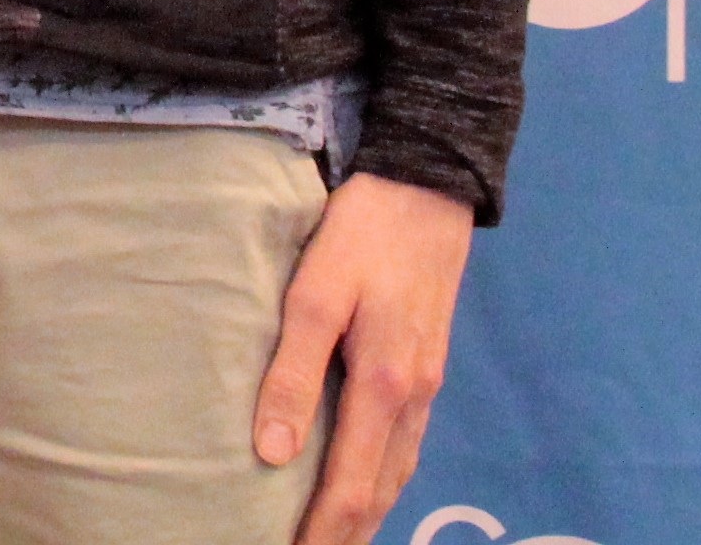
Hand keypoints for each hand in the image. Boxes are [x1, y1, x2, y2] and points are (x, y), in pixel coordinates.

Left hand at [256, 168, 474, 544]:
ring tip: (328, 537)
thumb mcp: (315, 293)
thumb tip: (273, 454)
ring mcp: (427, 388)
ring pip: (396, 474)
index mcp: (385, 389)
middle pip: (379, 493)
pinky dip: (381, 480)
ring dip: (365, 514)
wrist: (426, 190)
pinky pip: (404, 447)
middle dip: (343, 535)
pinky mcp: (427, 369)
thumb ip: (293, 373)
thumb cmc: (362, 235)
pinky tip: (361, 484)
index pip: (350, 488)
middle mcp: (414, 401)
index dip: (321, 533)